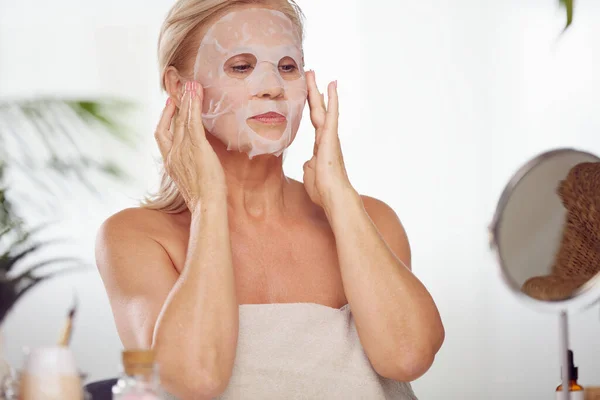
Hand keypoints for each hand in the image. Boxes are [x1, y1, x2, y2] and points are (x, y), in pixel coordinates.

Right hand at [155, 81, 225, 211]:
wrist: (206, 204)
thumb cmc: (203, 197)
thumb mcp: (190, 179)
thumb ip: (188, 166)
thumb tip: (195, 160)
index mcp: (169, 162)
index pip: (161, 134)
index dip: (164, 118)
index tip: (169, 106)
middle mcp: (172, 153)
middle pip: (171, 122)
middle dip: (176, 103)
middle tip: (182, 87)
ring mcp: (183, 149)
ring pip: (181, 119)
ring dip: (186, 100)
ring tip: (191, 85)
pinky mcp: (196, 147)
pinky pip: (193, 122)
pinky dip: (193, 106)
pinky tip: (196, 93)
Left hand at [302, 71, 353, 211]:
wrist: (334, 197)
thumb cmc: (323, 191)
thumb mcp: (311, 176)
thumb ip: (309, 166)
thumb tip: (309, 162)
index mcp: (320, 146)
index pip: (314, 121)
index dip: (311, 106)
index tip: (308, 92)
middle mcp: (326, 138)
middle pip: (317, 109)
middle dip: (313, 91)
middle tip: (308, 73)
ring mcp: (329, 137)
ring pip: (322, 108)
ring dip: (318, 90)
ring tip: (313, 72)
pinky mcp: (331, 138)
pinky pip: (331, 115)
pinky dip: (332, 99)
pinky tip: (331, 85)